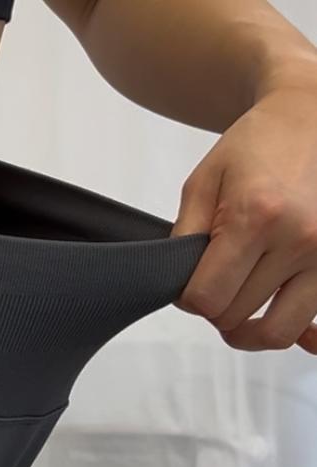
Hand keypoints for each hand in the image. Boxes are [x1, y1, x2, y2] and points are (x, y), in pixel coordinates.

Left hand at [170, 76, 316, 353]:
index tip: (190, 284)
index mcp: (257, 217)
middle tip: (217, 280)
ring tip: (240, 301)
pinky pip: (313, 320)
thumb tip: (179, 289)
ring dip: (250, 325)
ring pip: (276, 331)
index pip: (207, 299)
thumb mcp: (202, 184)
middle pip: (236, 318)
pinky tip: (276, 314)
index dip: (189, 300)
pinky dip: (292, 326)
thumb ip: (183, 241)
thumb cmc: (256, 148)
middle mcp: (300, 239)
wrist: (312, 117)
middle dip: (217, 308)